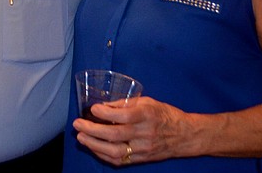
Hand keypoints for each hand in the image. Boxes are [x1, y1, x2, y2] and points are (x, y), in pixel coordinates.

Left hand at [72, 97, 189, 165]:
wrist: (184, 135)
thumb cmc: (164, 114)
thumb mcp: (147, 102)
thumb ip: (125, 103)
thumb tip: (103, 106)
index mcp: (147, 115)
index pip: (123, 116)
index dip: (105, 113)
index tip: (92, 109)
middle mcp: (145, 133)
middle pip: (115, 135)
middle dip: (92, 130)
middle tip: (78, 124)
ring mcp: (143, 149)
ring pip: (115, 151)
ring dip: (94, 145)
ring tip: (81, 137)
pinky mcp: (141, 159)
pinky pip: (119, 160)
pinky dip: (103, 154)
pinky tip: (93, 147)